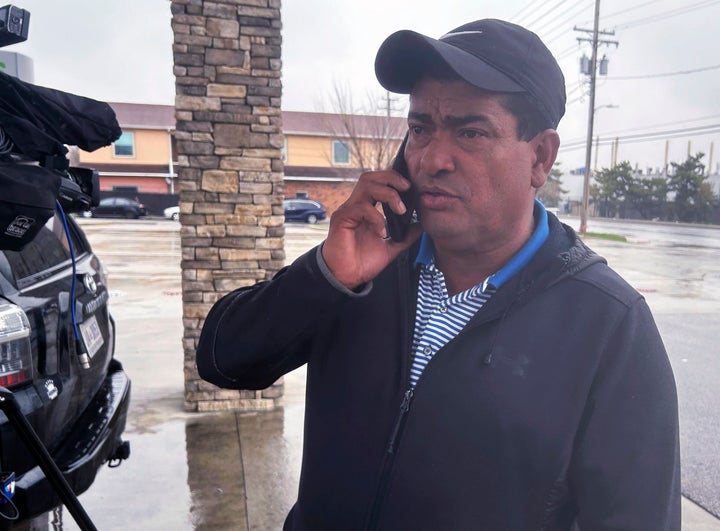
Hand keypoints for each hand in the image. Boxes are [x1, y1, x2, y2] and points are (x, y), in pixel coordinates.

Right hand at [321, 170, 422, 289]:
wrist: (347, 277)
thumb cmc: (363, 262)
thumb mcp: (391, 247)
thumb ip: (405, 235)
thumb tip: (421, 225)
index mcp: (366, 208)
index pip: (378, 183)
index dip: (393, 179)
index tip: (410, 188)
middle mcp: (356, 205)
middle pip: (371, 176)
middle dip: (391, 178)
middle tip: (407, 189)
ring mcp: (348, 210)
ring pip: (367, 185)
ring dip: (387, 194)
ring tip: (399, 210)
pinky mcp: (341, 218)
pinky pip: (361, 207)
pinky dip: (376, 217)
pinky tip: (381, 232)